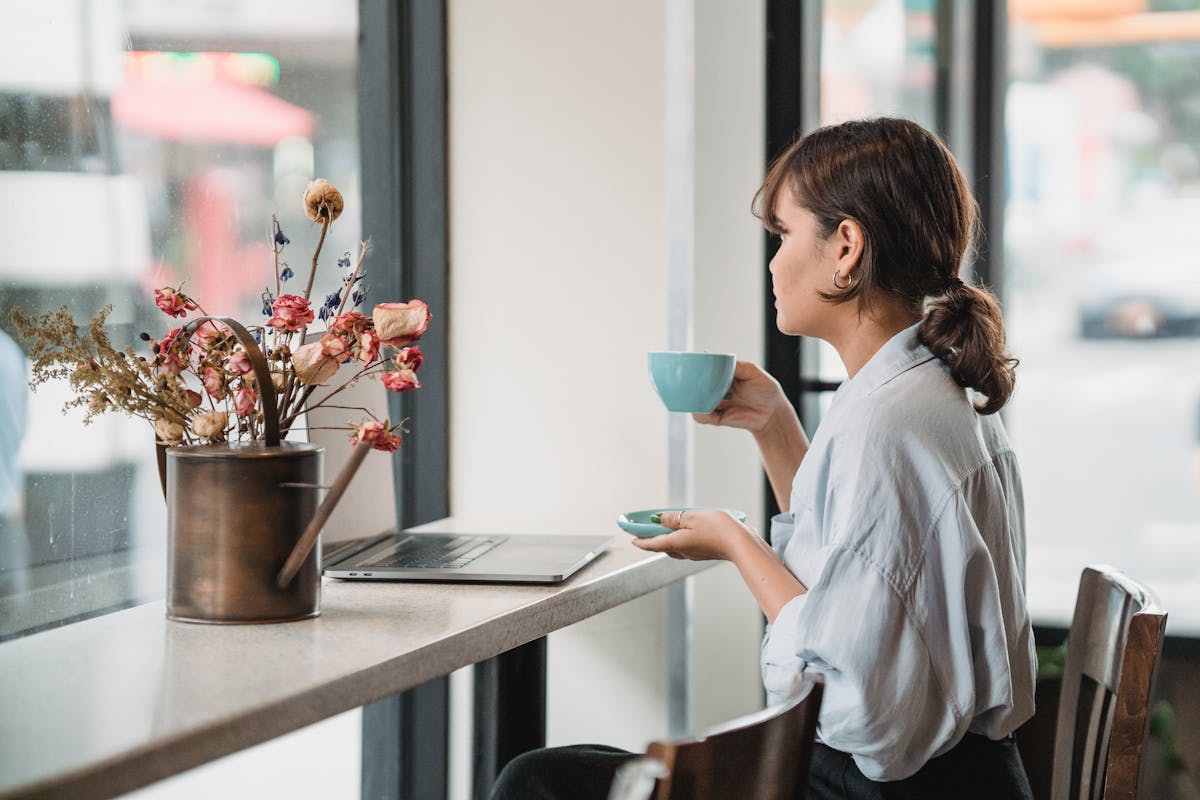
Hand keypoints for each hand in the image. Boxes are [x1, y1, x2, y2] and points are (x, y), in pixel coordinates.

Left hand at [631, 509, 753, 561]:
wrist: (740, 544)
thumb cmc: (717, 529)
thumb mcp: (692, 517)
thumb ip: (673, 518)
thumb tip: (659, 519)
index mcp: (676, 543)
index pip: (652, 544)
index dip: (640, 541)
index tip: (632, 538)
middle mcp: (683, 552)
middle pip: (662, 546)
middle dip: (653, 539)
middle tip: (646, 530)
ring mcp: (694, 553)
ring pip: (674, 546)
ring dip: (666, 538)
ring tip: (664, 527)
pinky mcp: (704, 552)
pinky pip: (686, 545)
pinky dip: (680, 538)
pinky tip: (685, 530)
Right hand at [692, 361, 790, 434]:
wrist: (772, 413)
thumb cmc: (765, 389)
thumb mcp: (752, 371)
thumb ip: (736, 366)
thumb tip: (718, 362)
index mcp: (722, 374)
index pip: (704, 369)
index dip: (697, 368)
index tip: (694, 368)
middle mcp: (715, 388)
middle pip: (696, 385)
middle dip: (693, 385)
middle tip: (697, 384)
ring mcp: (714, 403)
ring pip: (694, 401)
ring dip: (696, 399)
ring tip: (706, 397)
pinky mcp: (716, 418)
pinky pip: (701, 417)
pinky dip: (702, 413)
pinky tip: (711, 410)